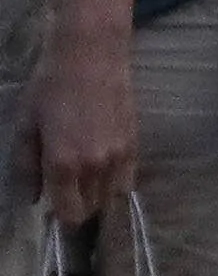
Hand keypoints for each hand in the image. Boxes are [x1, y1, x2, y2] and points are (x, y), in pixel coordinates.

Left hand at [33, 26, 135, 221]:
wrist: (91, 56)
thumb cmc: (50, 88)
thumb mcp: (25, 127)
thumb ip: (26, 168)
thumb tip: (32, 199)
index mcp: (63, 163)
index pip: (70, 213)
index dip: (61, 219)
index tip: (53, 212)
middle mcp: (95, 165)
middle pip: (92, 208)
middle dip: (78, 208)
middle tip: (66, 195)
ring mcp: (119, 155)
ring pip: (112, 197)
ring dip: (97, 198)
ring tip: (84, 185)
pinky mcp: (135, 143)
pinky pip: (128, 180)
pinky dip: (115, 185)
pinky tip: (102, 174)